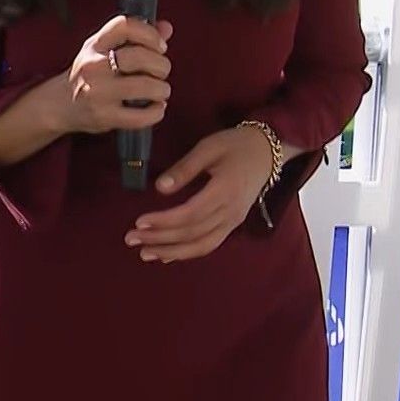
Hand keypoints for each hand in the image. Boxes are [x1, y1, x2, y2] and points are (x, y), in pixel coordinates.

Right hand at [51, 15, 174, 136]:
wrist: (59, 105)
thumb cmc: (88, 74)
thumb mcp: (104, 49)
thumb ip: (136, 37)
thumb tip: (167, 28)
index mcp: (95, 45)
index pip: (125, 26)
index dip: (150, 33)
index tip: (160, 46)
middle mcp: (94, 66)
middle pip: (140, 57)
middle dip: (161, 65)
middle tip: (161, 72)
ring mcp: (98, 93)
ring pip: (145, 86)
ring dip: (162, 89)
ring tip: (160, 91)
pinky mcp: (104, 117)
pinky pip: (141, 116)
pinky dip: (157, 112)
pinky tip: (156, 107)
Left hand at [125, 124, 274, 262]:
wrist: (268, 151)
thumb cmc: (235, 145)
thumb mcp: (208, 148)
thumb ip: (184, 168)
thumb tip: (159, 188)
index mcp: (224, 191)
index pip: (190, 214)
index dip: (164, 221)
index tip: (139, 221)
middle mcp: (230, 212)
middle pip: (192, 233)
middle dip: (160, 238)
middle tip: (131, 239)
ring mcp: (233, 221)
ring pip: (201, 245)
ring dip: (172, 252)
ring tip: (145, 253)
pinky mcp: (233, 224)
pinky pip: (209, 244)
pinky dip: (188, 252)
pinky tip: (167, 255)